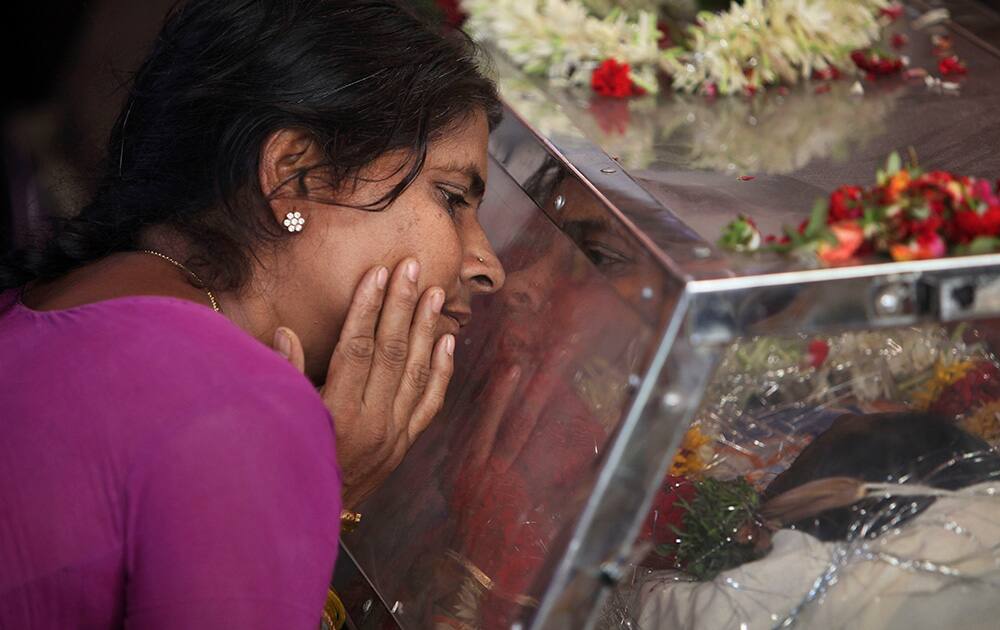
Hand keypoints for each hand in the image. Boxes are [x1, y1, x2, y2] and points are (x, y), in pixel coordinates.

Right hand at [273, 259, 454, 507]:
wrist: (310, 518)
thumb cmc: (287, 463)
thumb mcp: (280, 420)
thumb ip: (285, 377)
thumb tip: (285, 331)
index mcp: (339, 413)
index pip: (358, 348)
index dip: (367, 307)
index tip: (377, 274)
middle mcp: (373, 422)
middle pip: (392, 351)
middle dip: (402, 305)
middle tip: (413, 267)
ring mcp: (394, 434)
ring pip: (417, 371)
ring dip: (427, 328)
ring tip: (436, 292)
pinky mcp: (404, 445)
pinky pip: (430, 403)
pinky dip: (442, 371)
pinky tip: (449, 342)